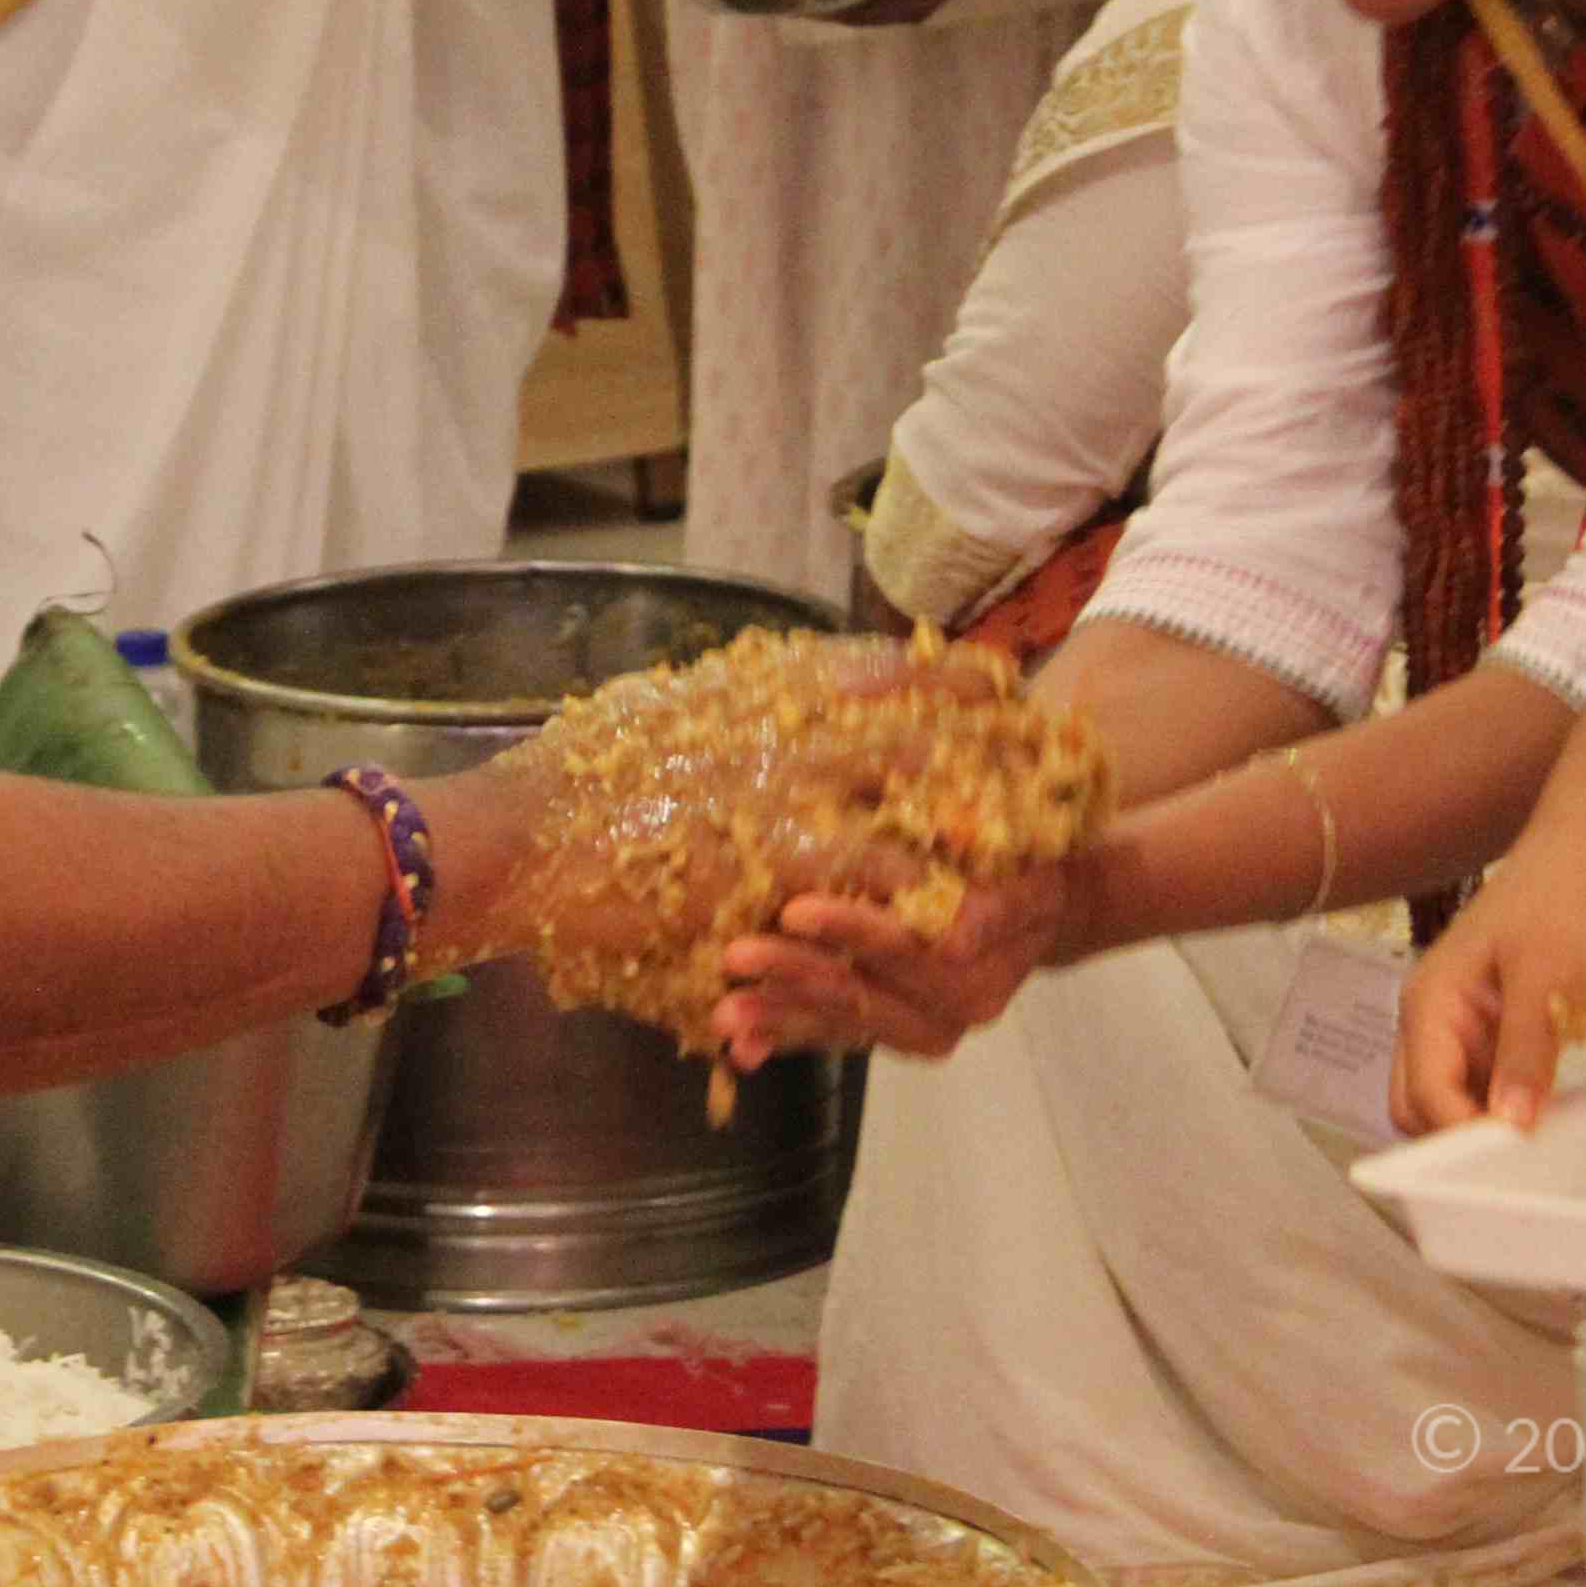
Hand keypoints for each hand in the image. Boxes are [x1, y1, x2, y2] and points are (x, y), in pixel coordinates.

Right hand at [461, 633, 1069, 1043]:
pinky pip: (886, 881)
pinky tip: (974, 920)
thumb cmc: (576, 781)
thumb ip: (728, 702)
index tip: (1011, 690)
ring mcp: (797, 787)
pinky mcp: (784, 861)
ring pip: (932, 794)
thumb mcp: (663, 713)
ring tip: (1048, 847)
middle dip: (1008, 745)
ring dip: (992, 819)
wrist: (519, 838)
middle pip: (941, 719)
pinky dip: (936, 898)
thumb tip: (762, 688)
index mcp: (770, 683)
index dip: (964, 681)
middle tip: (1066, 766)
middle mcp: (796, 720)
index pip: (900, 665)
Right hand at [1392, 820, 1585, 1133]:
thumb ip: (1524, 1051)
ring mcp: (1466, 1032)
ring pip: (1452, 1104)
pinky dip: (1510, 1112)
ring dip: (1484, 1130)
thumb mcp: (1545, 975)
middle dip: (1455, 1140)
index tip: (1510, 1162)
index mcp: (1429, 1005)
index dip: (1459, 1133)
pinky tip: (1549, 1122)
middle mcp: (1434, 1025)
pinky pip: (1489, 1089)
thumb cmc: (1559, 900)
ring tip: (1536, 1151)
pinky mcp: (1499, 1035)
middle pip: (1418, 1108)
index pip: (1422, 1093)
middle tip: (1519, 1162)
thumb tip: (1508, 1124)